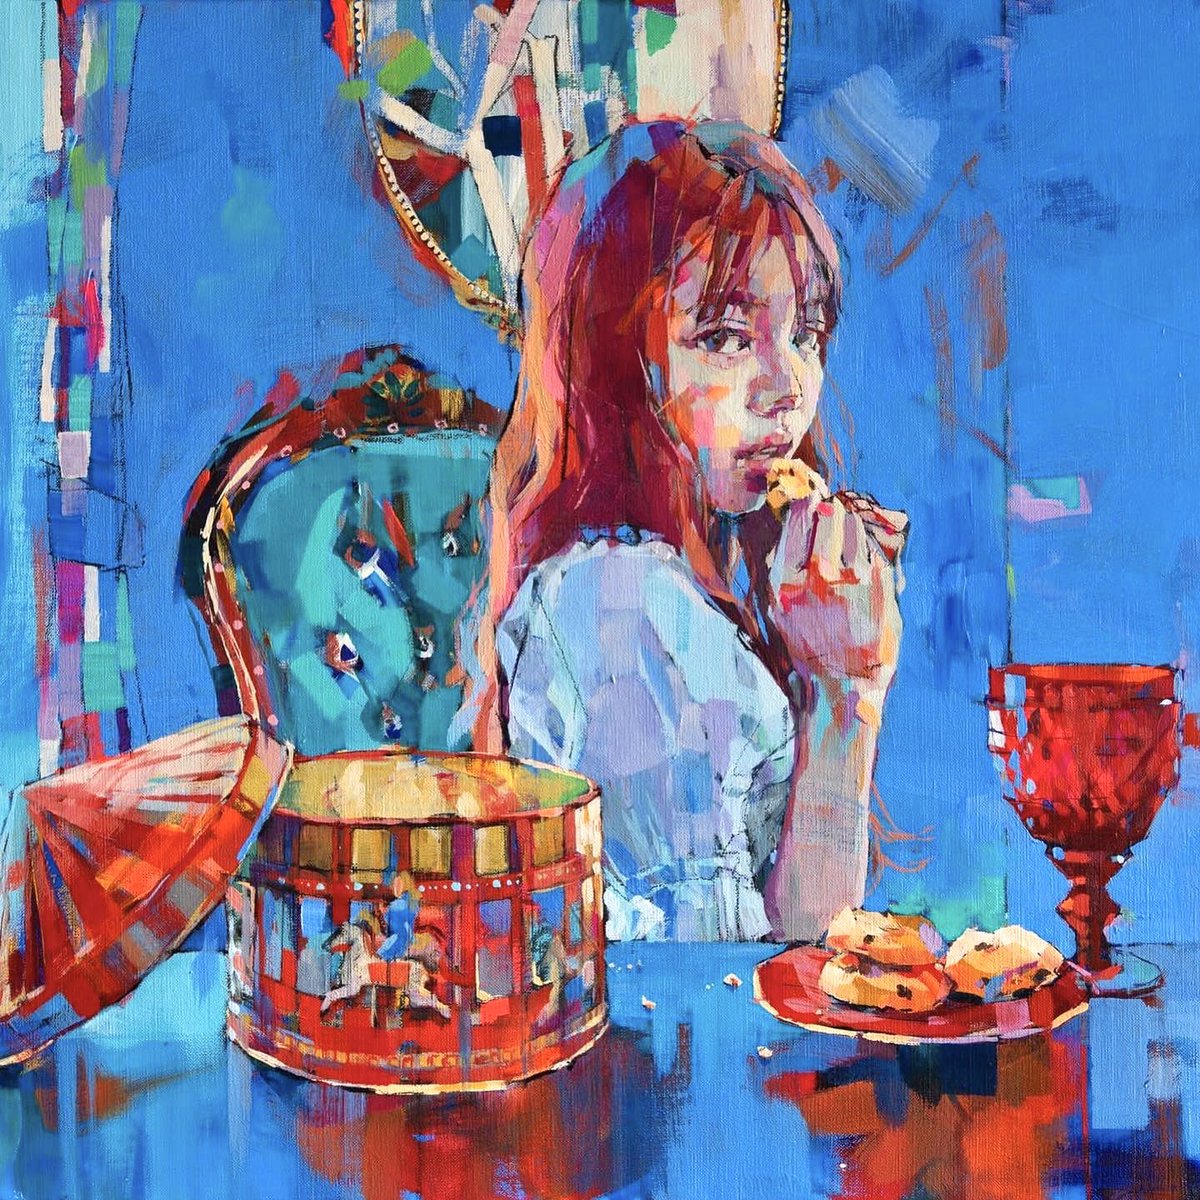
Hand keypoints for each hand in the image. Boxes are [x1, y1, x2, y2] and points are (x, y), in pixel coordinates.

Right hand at [767, 483, 906, 714]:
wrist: (845, 683)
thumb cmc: (810, 644)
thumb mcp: (779, 609)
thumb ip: (784, 568)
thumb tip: (797, 518)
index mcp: (784, 582)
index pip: (796, 520)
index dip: (806, 506)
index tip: (811, 504)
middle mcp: (815, 577)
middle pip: (826, 515)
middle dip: (831, 512)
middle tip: (834, 515)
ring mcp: (851, 578)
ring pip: (854, 525)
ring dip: (851, 525)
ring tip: (849, 537)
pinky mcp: (880, 584)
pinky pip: (873, 547)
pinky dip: (868, 547)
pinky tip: (863, 561)